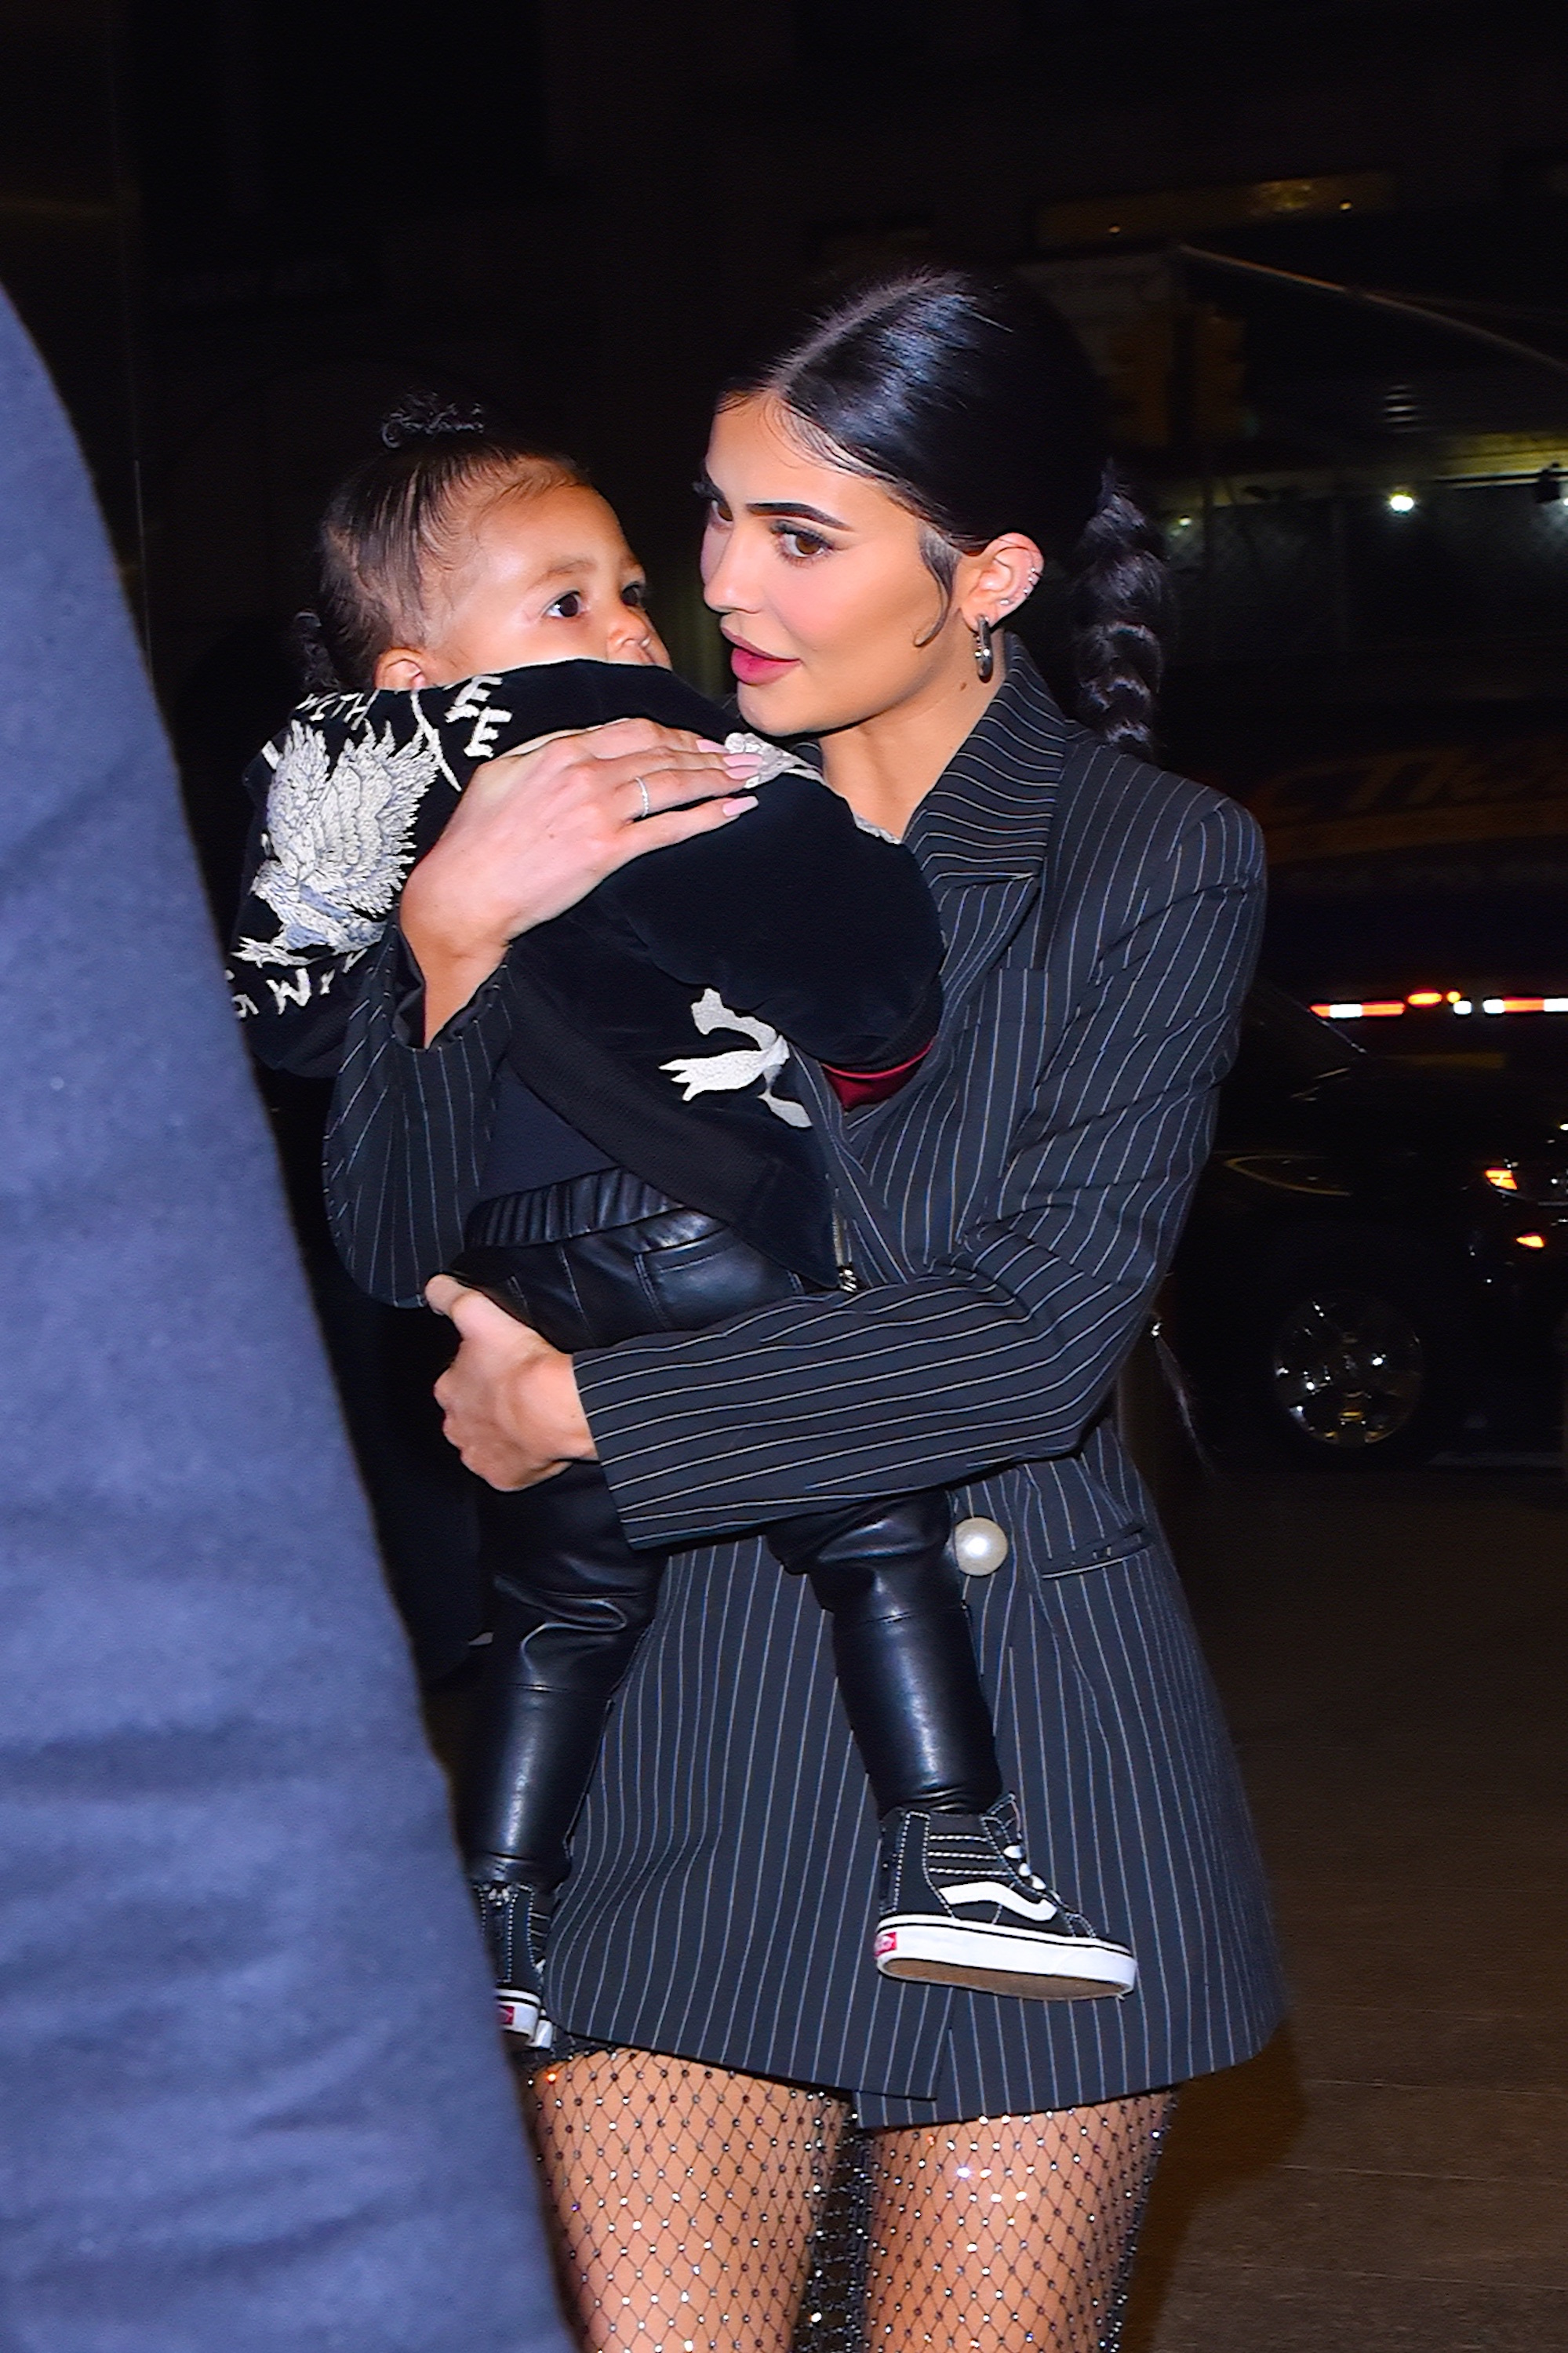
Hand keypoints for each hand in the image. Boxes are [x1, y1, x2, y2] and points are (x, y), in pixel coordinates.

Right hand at [401, 720, 761, 1036]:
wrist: (465, 892)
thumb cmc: (475, 841)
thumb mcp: (501, 775)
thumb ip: (544, 752)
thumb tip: (576, 744)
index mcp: (559, 750)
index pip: (632, 730)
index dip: (672, 733)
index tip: (696, 740)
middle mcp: (585, 773)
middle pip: (661, 751)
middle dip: (707, 751)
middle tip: (738, 755)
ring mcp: (600, 811)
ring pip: (672, 783)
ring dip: (718, 777)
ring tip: (749, 776)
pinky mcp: (609, 851)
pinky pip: (670, 827)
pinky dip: (708, 815)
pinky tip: (734, 810)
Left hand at [426, 1275, 596, 1488]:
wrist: (554, 1406)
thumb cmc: (521, 1364)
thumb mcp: (478, 1314)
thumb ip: (451, 1297)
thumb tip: (433, 1285)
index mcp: (449, 1390)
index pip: (457, 1380)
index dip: (480, 1372)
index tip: (502, 1367)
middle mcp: (457, 1426)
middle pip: (470, 1414)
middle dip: (489, 1406)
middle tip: (519, 1393)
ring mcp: (480, 1454)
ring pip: (487, 1442)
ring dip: (504, 1432)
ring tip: (531, 1418)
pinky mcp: (503, 1476)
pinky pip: (509, 1469)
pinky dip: (521, 1459)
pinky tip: (537, 1443)